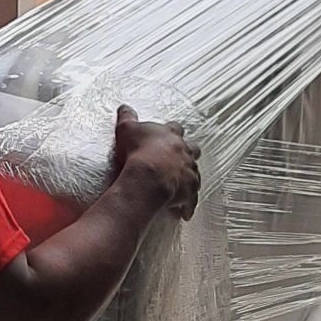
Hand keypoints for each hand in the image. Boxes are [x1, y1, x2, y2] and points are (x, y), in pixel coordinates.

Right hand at [114, 105, 201, 220]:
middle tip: (180, 159)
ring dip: (189, 179)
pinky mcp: (189, 191)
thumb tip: (124, 107)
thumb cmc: (137, 151)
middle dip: (188, 153)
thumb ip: (127, 117)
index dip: (172, 132)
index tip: (169, 136)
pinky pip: (191, 200)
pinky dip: (188, 206)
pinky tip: (184, 213)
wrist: (148, 176)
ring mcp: (189, 172)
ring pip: (195, 174)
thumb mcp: (127, 129)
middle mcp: (184, 152)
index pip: (176, 129)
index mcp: (171, 136)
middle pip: (193, 149)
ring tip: (182, 187)